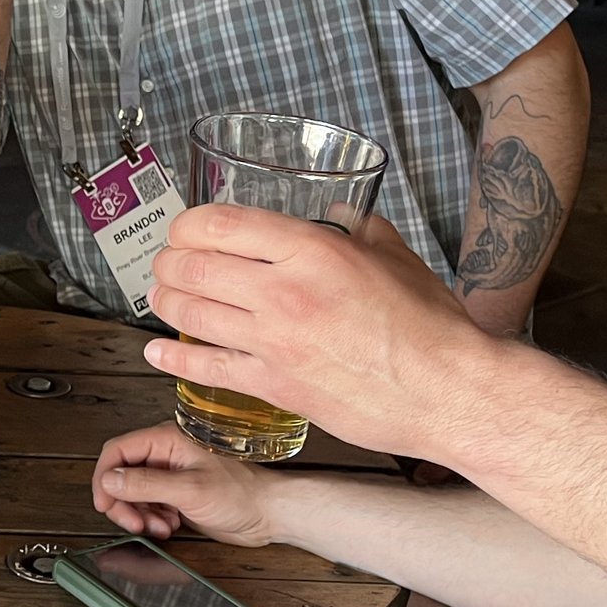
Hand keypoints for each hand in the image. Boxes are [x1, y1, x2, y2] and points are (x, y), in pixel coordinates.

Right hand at [92, 424, 280, 545]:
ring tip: (158, 526)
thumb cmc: (243, 494)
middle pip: (121, 474)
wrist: (268, 514)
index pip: (118, 451)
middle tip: (133, 522)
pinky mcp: (176, 493)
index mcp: (168, 440)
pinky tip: (168, 525)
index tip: (104, 502)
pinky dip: (151, 519)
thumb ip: (146, 484)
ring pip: (132, 493)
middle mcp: (166, 454)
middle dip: (122, 502)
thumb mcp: (189, 490)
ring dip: (138, 514)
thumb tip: (110, 481)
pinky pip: (148, 505)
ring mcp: (170, 474)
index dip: (104, 477)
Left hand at [142, 207, 498, 465]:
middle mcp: (284, 292)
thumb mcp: (395, 256)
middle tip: (167, 263)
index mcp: (313, 250)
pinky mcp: (275, 387)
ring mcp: (275, 343)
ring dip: (166, 302)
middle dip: (170, 262)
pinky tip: (159, 354)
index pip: (222, 224)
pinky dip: (175, 361)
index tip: (183, 228)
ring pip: (192, 315)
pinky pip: (208, 369)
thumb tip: (340, 215)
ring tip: (160, 297)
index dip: (188, 224)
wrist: (447, 391)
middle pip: (194, 267)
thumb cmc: (431, 326)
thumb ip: (359, 230)